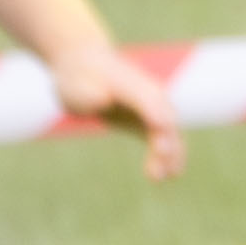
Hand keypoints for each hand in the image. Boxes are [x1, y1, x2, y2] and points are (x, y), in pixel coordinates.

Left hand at [48, 39, 189, 182]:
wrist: (83, 66)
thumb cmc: (78, 77)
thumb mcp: (75, 84)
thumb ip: (88, 92)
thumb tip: (101, 100)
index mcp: (129, 81)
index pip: (148, 98)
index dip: (155, 115)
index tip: (162, 132)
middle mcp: (147, 92)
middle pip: (164, 116)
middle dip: (167, 138)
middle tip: (161, 158)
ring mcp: (149, 106)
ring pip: (168, 130)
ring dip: (170, 152)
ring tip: (162, 177)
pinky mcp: (145, 120)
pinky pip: (161, 138)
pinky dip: (167, 155)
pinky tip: (168, 176)